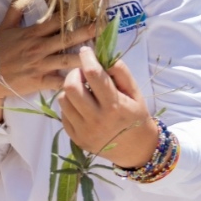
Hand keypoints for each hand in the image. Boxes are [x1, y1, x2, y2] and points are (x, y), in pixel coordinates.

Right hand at [0, 0, 96, 121]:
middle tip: (104, 27)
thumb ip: (16, 7)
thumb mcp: (4, 27)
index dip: (72, 15)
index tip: (88, 11)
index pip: (56, 21)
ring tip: (104, 55)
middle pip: (67, 39)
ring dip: (86, 58)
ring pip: (67, 60)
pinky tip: (89, 81)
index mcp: (32, 33)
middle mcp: (38, 47)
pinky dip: (74, 81)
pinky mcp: (39, 81)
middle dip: (87, 33)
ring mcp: (40, 65)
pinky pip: (60, 82)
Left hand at [58, 47, 158, 166]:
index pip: (94, 75)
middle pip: (71, 87)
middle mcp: (97, 119)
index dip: (87, 58)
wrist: (137, 150)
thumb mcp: (135, 93)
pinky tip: (81, 106)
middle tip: (82, 73)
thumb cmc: (136, 117)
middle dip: (74, 74)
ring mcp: (84, 131)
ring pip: (63, 99)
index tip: (85, 51)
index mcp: (115, 106)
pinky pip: (63, 114)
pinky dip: (69, 105)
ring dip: (70, 90)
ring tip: (82, 91)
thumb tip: (102, 56)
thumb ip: (120, 73)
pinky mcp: (75, 138)